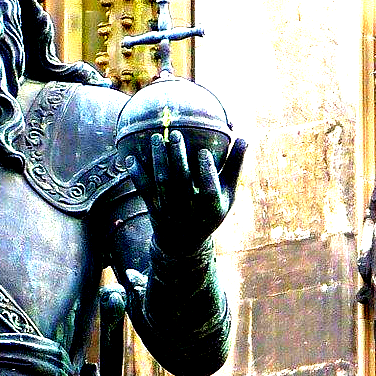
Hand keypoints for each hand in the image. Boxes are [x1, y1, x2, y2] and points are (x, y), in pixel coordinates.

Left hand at [125, 128, 246, 246]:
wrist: (183, 241)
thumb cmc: (210, 210)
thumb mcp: (227, 194)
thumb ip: (235, 166)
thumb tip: (245, 137)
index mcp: (211, 208)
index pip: (209, 191)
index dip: (207, 172)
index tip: (204, 152)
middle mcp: (189, 210)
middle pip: (182, 182)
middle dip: (177, 157)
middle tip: (174, 134)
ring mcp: (170, 210)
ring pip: (162, 183)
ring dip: (157, 159)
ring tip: (155, 137)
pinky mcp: (154, 209)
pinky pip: (144, 189)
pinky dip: (137, 174)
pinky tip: (130, 157)